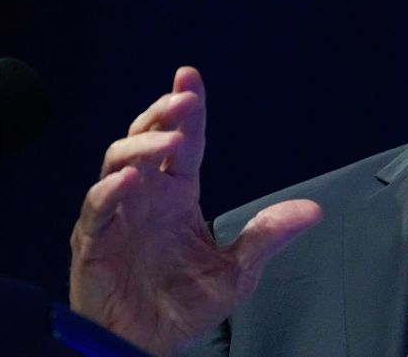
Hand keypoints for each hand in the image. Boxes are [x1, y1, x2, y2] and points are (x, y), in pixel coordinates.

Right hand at [69, 67, 322, 355]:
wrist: (147, 348)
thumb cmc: (185, 308)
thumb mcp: (237, 271)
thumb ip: (268, 236)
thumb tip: (313, 210)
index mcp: (177, 196)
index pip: (184, 142)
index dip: (187, 110)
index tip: (191, 77)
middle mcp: (146, 197)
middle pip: (147, 139)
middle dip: (162, 114)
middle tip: (182, 98)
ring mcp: (117, 215)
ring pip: (118, 162)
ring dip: (142, 146)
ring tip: (169, 142)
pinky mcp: (93, 242)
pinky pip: (97, 207)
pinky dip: (111, 190)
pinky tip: (131, 181)